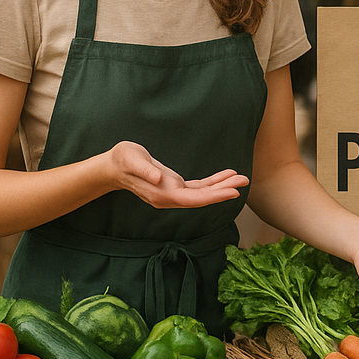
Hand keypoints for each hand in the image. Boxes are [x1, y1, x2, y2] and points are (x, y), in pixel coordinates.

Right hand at [108, 141, 248, 208]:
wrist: (113, 167)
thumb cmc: (122, 161)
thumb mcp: (131, 160)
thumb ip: (145, 170)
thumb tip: (160, 179)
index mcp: (163, 194)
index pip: (194, 199)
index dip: (214, 196)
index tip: (233, 192)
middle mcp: (171, 198)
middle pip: (203, 198)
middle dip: (224, 190)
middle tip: (245, 181)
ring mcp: (174, 194)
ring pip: (203, 193)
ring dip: (222, 186)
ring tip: (241, 177)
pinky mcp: (175, 187)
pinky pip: (199, 187)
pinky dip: (213, 182)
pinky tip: (226, 176)